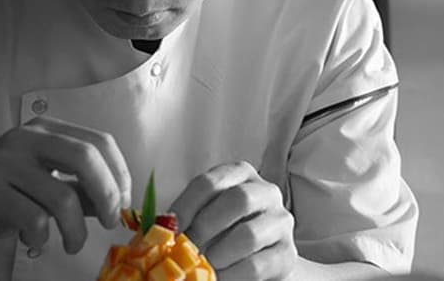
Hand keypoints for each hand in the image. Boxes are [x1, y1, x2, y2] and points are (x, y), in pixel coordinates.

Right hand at [0, 116, 130, 253]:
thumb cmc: (6, 192)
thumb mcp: (48, 182)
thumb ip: (82, 188)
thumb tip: (119, 203)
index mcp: (48, 129)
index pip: (100, 142)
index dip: (120, 173)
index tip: (125, 201)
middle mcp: (27, 137)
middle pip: (86, 158)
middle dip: (108, 194)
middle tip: (111, 221)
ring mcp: (4, 161)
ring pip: (62, 197)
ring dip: (76, 230)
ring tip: (73, 243)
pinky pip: (33, 219)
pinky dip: (42, 237)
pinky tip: (35, 239)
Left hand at [170, 161, 296, 280]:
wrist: (255, 256)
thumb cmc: (222, 231)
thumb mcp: (203, 217)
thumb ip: (184, 220)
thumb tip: (156, 232)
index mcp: (240, 174)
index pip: (210, 182)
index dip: (185, 206)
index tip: (168, 229)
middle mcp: (266, 191)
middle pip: (238, 200)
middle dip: (205, 227)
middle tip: (186, 248)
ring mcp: (281, 221)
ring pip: (249, 234)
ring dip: (218, 254)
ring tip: (203, 266)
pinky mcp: (287, 253)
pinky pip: (258, 265)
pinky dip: (232, 275)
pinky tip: (219, 277)